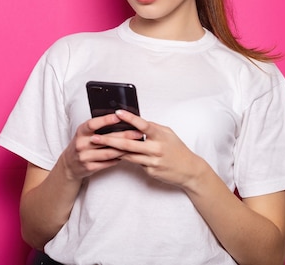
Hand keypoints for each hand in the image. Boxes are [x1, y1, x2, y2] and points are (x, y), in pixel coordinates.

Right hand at [61, 113, 144, 180]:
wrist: (69, 165)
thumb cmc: (81, 145)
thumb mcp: (84, 133)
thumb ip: (96, 127)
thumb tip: (118, 118)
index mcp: (81, 132)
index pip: (93, 124)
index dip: (105, 120)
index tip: (119, 116)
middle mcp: (81, 144)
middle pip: (105, 139)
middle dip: (123, 135)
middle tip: (137, 133)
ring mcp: (85, 157)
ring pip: (108, 152)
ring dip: (124, 149)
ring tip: (136, 145)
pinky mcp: (89, 167)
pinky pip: (107, 163)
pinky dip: (118, 159)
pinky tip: (127, 155)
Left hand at [90, 110, 204, 188]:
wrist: (189, 170)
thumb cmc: (177, 149)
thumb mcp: (168, 133)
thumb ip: (152, 128)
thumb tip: (137, 122)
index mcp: (161, 135)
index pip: (143, 125)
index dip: (130, 118)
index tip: (117, 112)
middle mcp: (156, 148)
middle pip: (129, 144)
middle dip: (110, 140)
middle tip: (95, 137)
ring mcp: (152, 161)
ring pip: (128, 155)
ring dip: (112, 150)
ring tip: (99, 146)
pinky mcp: (150, 171)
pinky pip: (134, 163)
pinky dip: (124, 158)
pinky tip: (114, 155)